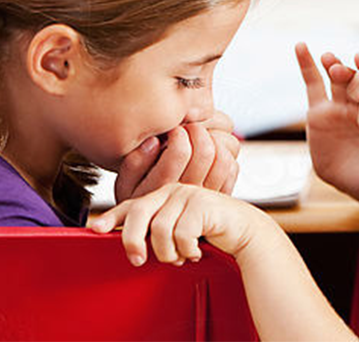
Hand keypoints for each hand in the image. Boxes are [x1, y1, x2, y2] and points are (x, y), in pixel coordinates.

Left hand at [90, 183, 270, 266]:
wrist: (241, 231)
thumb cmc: (208, 232)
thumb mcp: (176, 231)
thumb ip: (156, 231)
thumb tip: (132, 248)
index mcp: (162, 195)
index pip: (132, 204)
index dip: (113, 216)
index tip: (97, 229)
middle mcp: (172, 190)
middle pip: (140, 214)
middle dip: (133, 241)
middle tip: (136, 260)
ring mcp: (188, 194)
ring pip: (160, 231)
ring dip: (168, 253)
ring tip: (180, 256)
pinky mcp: (202, 203)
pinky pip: (181, 235)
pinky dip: (187, 251)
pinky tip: (195, 252)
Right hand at [114, 111, 240, 202]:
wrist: (159, 231)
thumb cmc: (142, 203)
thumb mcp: (126, 185)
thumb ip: (134, 163)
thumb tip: (154, 142)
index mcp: (160, 189)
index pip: (180, 152)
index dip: (179, 132)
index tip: (172, 129)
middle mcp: (187, 195)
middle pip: (206, 151)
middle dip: (198, 130)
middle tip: (189, 128)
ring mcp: (207, 197)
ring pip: (223, 158)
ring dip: (215, 140)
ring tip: (200, 138)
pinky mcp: (221, 196)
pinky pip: (232, 168)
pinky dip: (226, 153)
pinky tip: (211, 151)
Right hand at [296, 42, 358, 202]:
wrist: (346, 176)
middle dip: (358, 69)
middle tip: (358, 61)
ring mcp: (339, 105)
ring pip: (337, 80)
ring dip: (335, 65)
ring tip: (331, 60)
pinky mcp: (319, 109)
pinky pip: (311, 82)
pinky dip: (305, 63)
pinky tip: (301, 46)